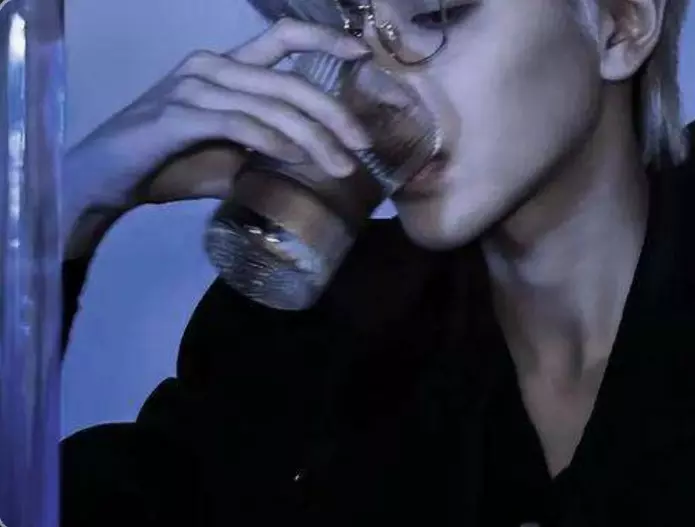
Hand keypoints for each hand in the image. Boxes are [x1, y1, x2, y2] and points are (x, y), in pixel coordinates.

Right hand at [66, 18, 373, 214]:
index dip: (324, 38)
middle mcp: (211, 66)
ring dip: (313, 138)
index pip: (282, 37)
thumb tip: (315, 161)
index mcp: (226, 66)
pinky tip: (294, 157)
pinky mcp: (177, 115)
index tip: (363, 53)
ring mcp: (192, 87)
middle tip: (363, 144)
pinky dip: (271, 140)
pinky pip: (238, 122)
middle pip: (288, 80)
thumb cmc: (171, 164)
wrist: (106, 181)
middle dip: (333, 112)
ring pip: (270, 104)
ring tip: (341, 167)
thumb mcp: (231, 153)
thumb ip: (268, 147)